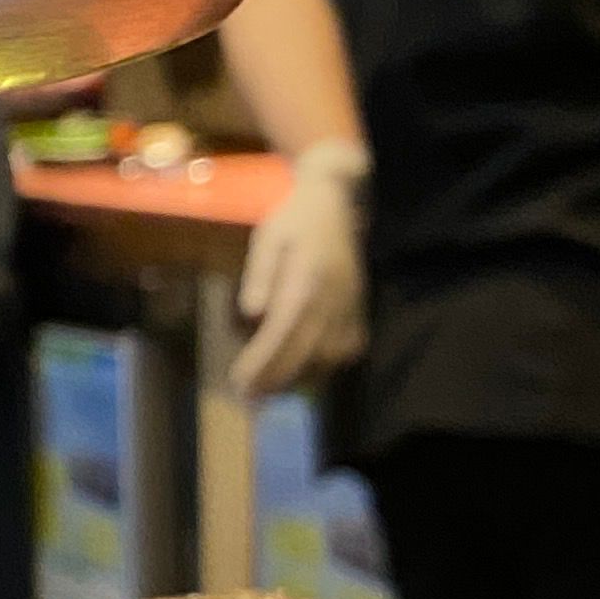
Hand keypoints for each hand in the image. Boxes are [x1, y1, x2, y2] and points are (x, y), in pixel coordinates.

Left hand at [231, 136, 367, 400]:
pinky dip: (327, 365)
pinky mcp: (359, 307)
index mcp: (307, 278)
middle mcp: (332, 296)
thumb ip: (260, 274)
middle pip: (306, 350)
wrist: (335, 202)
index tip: (240, 381)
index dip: (263, 361)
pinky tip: (305, 373)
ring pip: (330, 355)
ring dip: (300, 376)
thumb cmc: (292, 220)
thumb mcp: (267, 238)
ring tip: (270, 390)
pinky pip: (348, 347)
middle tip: (248, 397)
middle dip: (276, 378)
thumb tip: (252, 314)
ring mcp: (350, 304)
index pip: (283, 330)